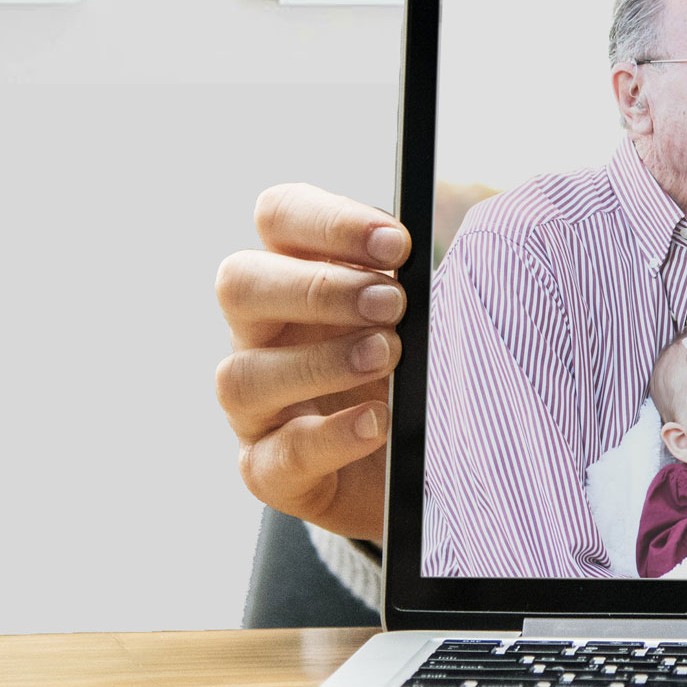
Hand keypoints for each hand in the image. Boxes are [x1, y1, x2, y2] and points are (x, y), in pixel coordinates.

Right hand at [213, 184, 409, 542]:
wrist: (417, 467)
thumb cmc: (413, 370)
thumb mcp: (421, 314)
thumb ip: (417, 277)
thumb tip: (446, 240)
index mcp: (294, 275)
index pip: (279, 217)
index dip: (330, 222)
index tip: (398, 244)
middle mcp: (259, 334)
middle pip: (240, 283)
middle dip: (319, 288)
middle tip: (392, 303)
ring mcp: (253, 407)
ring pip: (243, 375)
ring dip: (320, 360)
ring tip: (387, 356)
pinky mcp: (268, 470)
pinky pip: (278, 455)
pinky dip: (330, 436)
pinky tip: (377, 423)